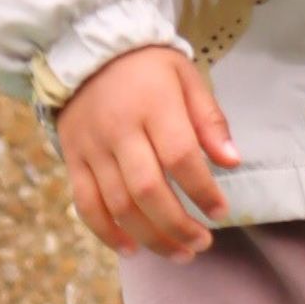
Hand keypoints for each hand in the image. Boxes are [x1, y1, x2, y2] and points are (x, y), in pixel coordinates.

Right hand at [55, 45, 237, 260]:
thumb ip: (209, 119)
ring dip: (150, 237)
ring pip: (118, 205)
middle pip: (148, 190)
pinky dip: (107, 233)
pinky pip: (86, 205)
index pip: (180, 157)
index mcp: (154, 105)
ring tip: (178, 253)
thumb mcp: (186, 77)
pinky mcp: (72, 160)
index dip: (203, 190)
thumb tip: (232, 161)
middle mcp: (120, 130)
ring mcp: (92, 148)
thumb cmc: (148, 66)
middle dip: (178, 225)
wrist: (89, 50)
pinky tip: (132, 249)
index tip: (221, 212)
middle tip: (202, 244)